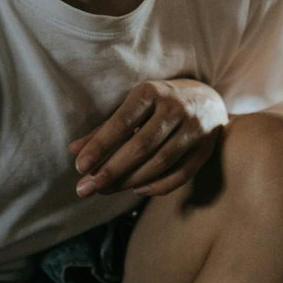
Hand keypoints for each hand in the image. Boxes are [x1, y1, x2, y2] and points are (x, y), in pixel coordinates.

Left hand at [70, 79, 226, 197]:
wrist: (208, 99)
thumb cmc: (160, 102)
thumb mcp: (134, 106)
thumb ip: (105, 129)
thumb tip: (74, 151)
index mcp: (152, 92)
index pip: (122, 122)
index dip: (99, 146)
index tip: (79, 167)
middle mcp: (176, 107)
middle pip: (141, 146)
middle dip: (111, 170)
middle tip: (86, 189)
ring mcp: (195, 127)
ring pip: (161, 162)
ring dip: (131, 180)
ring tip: (106, 190)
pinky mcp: (207, 146)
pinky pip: (183, 173)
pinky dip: (159, 186)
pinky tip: (137, 191)